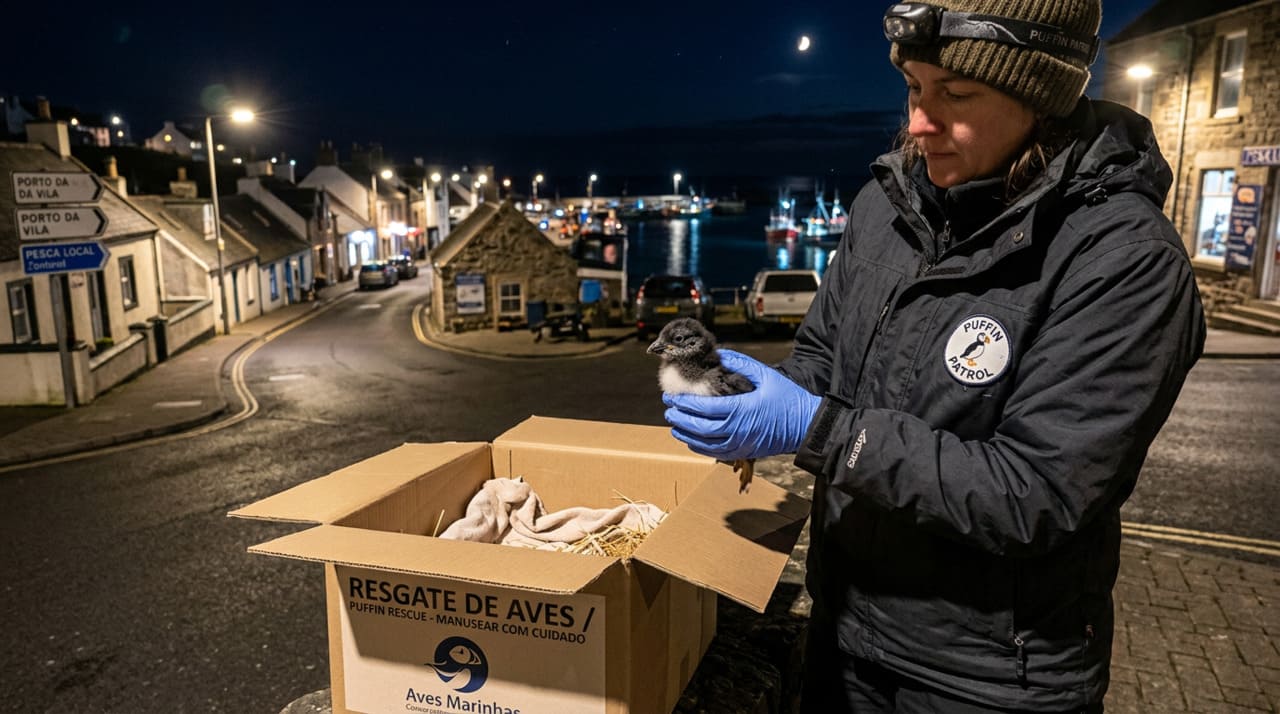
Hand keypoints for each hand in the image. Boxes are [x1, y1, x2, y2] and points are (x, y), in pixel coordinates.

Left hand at [663, 350, 820, 460]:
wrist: (806, 426)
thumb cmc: (787, 398)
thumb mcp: (764, 374)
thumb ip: (739, 364)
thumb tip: (718, 355)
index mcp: (741, 409)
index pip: (703, 408)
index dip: (684, 403)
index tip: (671, 396)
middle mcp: (737, 431)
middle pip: (698, 428)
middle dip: (679, 418)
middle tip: (668, 409)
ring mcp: (739, 445)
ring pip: (703, 444)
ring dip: (685, 434)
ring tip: (674, 424)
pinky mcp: (743, 453)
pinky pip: (714, 453)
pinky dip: (699, 447)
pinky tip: (691, 439)